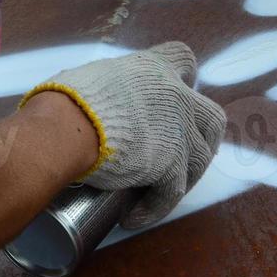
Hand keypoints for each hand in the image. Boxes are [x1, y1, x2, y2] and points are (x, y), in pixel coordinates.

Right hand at [27, 43, 225, 229]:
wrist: (65, 129)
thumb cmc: (65, 101)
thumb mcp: (93, 78)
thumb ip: (108, 87)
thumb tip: (93, 103)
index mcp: (153, 67)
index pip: (183, 59)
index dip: (185, 77)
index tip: (180, 90)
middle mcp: (175, 95)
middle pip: (211, 117)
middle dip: (203, 138)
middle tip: (182, 154)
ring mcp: (178, 129)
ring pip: (200, 159)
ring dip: (183, 178)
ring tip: (156, 193)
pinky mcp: (170, 163)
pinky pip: (172, 192)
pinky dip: (153, 208)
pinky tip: (133, 217)